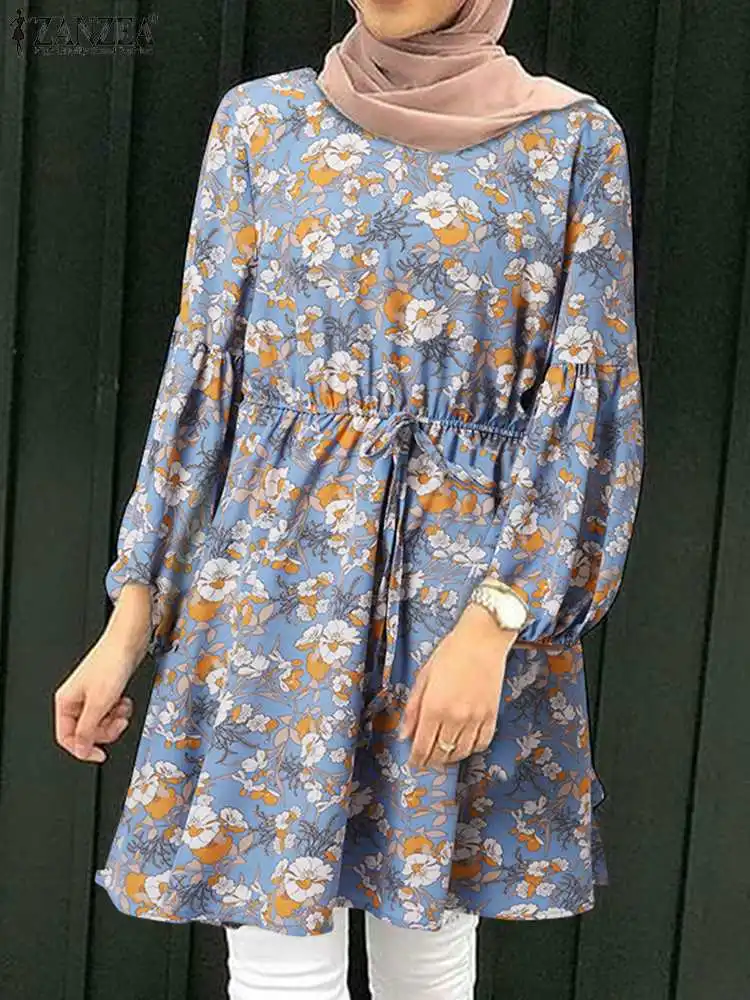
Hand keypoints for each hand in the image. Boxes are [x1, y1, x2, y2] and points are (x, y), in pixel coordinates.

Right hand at [53, 633, 140, 763]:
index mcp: (65, 702)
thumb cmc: (111, 662)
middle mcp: (76, 699)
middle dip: (105, 730)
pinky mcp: (107, 690)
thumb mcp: (99, 703)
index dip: (83, 749)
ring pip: (100, 721)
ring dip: (114, 719)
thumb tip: (80, 750)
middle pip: (87, 731)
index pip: (66, 737)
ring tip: (121, 708)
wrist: (128, 641)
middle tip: (117, 723)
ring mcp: (92, 695)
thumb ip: (87, 730)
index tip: (100, 755)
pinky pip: (111, 710)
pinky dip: (119, 709)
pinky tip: (124, 700)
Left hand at [399, 603, 516, 768]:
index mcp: (434, 707)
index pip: (422, 746)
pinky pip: (482, 743)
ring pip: (462, 752)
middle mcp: (455, 717)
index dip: (416, 760)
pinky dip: (472, 749)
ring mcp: (475, 718)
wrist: (482, 640)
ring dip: (450, 757)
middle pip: (441, 753)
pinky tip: (464, 745)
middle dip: (431, 761)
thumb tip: (405, 735)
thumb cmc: (449, 653)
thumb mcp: (423, 677)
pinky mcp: (491, 715)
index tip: (413, 764)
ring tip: (443, 755)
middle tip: (426, 761)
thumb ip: (413, 708)